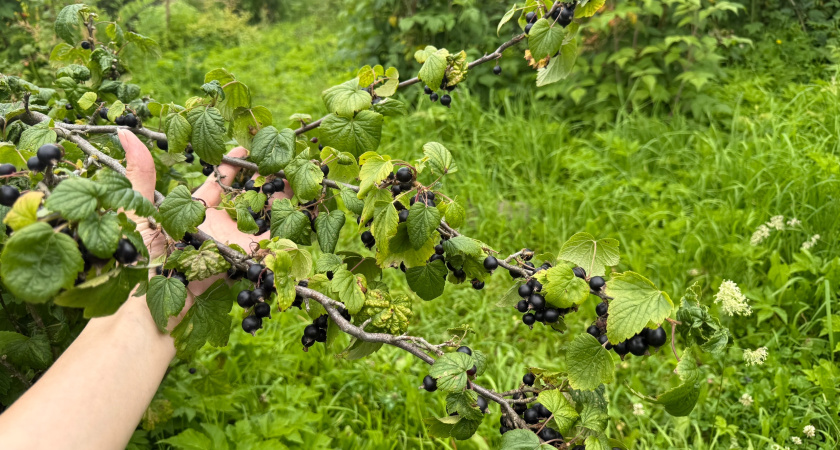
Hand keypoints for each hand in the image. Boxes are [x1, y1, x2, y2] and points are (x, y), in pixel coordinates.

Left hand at [117, 130, 291, 312]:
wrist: (148, 302)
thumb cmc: (138, 258)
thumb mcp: (137, 209)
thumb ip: (139, 173)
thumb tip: (125, 132)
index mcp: (191, 212)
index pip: (216, 183)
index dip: (231, 165)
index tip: (248, 146)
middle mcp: (213, 227)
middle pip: (244, 200)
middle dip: (263, 181)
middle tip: (280, 161)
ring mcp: (229, 245)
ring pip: (260, 220)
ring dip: (278, 203)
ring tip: (295, 182)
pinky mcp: (241, 263)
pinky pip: (268, 247)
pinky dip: (284, 233)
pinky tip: (298, 214)